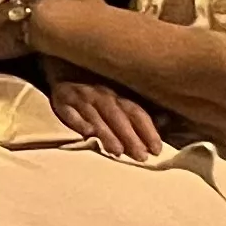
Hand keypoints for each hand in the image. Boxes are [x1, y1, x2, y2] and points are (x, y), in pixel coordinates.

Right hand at [50, 77, 170, 160]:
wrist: (60, 69)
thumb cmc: (93, 93)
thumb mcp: (116, 98)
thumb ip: (137, 113)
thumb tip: (166, 121)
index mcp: (118, 95)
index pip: (136, 113)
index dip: (148, 131)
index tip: (156, 150)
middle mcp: (101, 95)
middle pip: (118, 116)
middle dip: (130, 136)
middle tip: (140, 157)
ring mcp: (80, 97)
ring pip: (95, 115)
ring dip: (107, 132)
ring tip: (117, 151)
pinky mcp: (60, 100)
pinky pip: (69, 111)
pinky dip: (78, 122)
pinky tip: (86, 134)